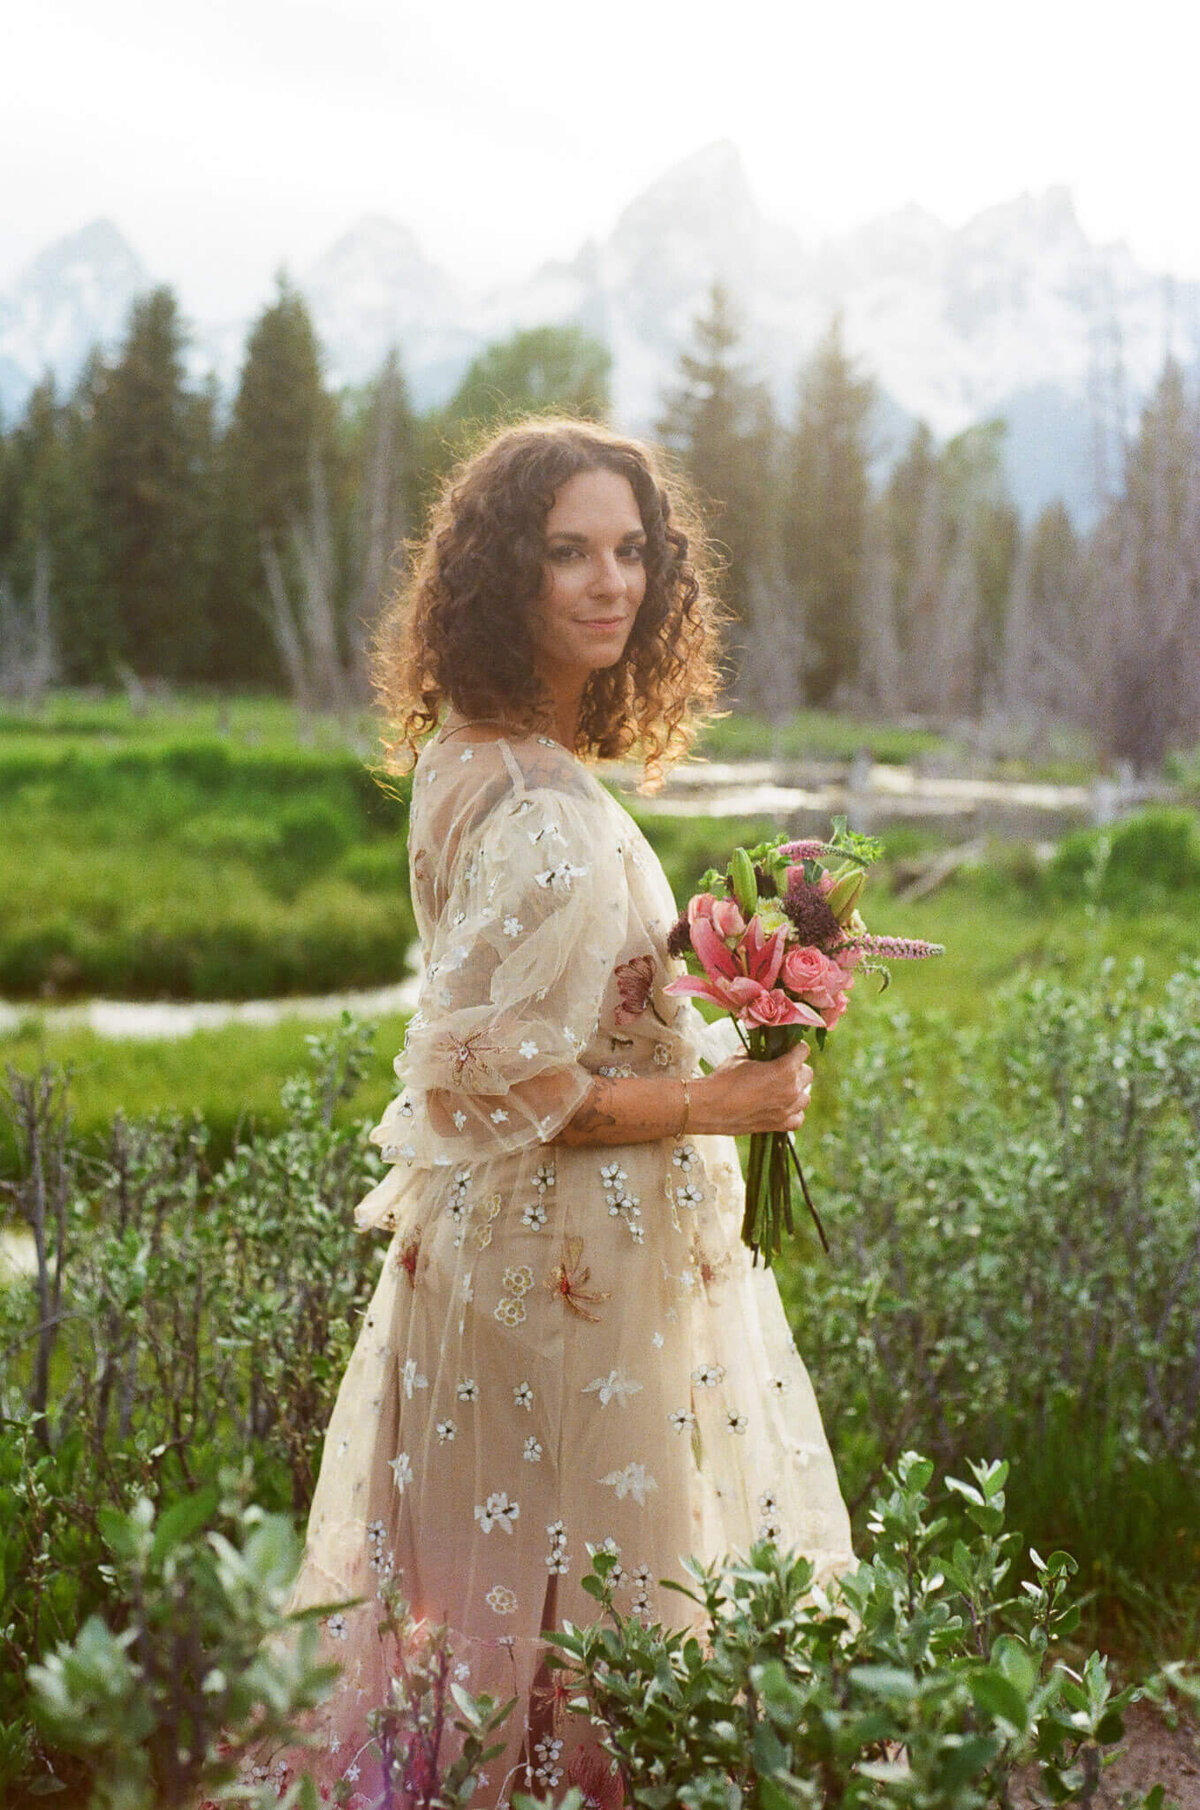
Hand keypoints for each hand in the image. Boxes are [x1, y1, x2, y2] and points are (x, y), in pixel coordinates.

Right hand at [691, 1043, 812, 1136]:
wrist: (709, 1107)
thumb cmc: (723, 1079)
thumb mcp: (740, 1057)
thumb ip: (755, 1052)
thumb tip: (757, 1048)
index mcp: (784, 1069)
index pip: (803, 1051)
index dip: (794, 1047)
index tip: (786, 1048)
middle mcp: (791, 1090)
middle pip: (808, 1074)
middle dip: (796, 1068)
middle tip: (781, 1068)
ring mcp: (787, 1109)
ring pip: (805, 1097)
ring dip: (796, 1091)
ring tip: (780, 1089)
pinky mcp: (779, 1125)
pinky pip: (798, 1118)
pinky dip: (793, 1113)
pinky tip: (781, 1107)